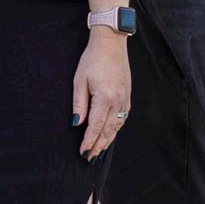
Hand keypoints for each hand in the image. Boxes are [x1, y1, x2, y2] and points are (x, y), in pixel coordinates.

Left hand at [73, 31, 133, 160]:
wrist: (111, 44)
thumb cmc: (92, 60)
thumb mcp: (79, 81)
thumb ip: (79, 104)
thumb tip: (77, 124)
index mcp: (105, 98)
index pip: (95, 127)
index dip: (88, 142)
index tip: (82, 153)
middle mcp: (118, 102)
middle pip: (108, 131)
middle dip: (98, 146)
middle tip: (89, 158)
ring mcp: (125, 100)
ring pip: (117, 127)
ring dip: (107, 140)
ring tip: (98, 152)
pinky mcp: (128, 97)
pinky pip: (122, 119)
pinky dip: (115, 130)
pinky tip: (109, 135)